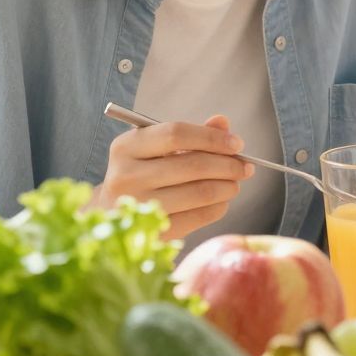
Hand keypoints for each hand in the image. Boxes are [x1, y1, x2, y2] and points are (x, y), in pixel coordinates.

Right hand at [95, 114, 252, 240]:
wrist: (110, 215)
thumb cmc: (141, 175)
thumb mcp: (157, 150)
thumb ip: (191, 135)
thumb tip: (223, 123)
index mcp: (125, 147)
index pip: (176, 134)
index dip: (212, 138)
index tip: (237, 144)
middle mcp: (126, 176)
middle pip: (194, 165)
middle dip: (229, 165)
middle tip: (246, 166)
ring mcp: (138, 207)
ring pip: (201, 192)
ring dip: (228, 186)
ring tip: (234, 183)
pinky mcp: (153, 232)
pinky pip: (200, 216)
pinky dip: (219, 206)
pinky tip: (221, 200)